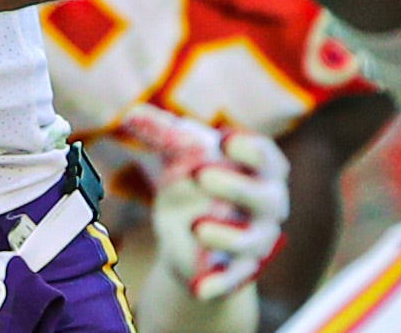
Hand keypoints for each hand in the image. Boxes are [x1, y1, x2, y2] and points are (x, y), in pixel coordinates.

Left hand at [115, 104, 291, 300]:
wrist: (191, 233)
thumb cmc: (196, 181)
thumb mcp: (180, 156)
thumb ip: (161, 134)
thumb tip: (132, 113)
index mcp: (261, 168)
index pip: (266, 156)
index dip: (249, 148)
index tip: (223, 139)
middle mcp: (269, 203)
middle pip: (265, 197)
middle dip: (236, 187)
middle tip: (201, 175)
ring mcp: (258, 239)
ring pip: (253, 241)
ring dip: (227, 236)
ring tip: (197, 227)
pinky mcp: (241, 271)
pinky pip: (235, 280)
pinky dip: (219, 284)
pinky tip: (198, 287)